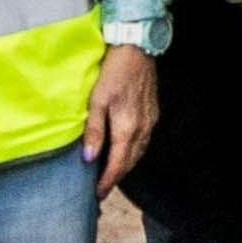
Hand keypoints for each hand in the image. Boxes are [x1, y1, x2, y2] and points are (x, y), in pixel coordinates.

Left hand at [80, 44, 161, 183]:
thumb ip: (94, 131)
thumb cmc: (113, 72)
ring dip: (126, 166)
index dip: (107, 181)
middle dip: (116, 178)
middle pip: (130, 162)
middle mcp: (142, 129)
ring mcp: (150, 121)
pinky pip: (144, 141)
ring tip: (112, 174)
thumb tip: (89, 158)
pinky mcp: (153, 113)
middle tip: (102, 189)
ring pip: (139, 153)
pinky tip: (125, 151)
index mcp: (127, 128)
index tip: (97, 194)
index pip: (117, 164)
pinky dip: (134, 152)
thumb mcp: (97, 100)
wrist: (137, 49)